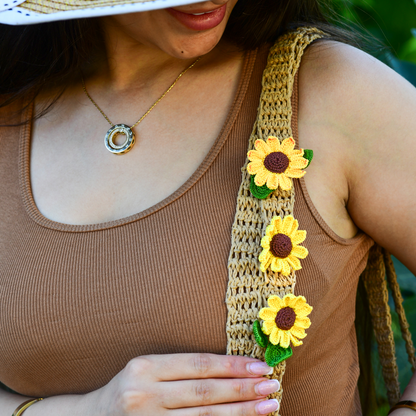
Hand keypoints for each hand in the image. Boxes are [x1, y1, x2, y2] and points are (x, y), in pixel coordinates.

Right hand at [91, 353, 279, 414]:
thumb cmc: (128, 389)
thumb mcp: (148, 369)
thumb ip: (181, 370)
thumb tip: (231, 370)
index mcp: (145, 366)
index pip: (199, 364)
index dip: (232, 366)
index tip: (259, 367)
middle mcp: (143, 393)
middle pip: (204, 391)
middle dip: (242, 389)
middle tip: (271, 386)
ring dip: (239, 412)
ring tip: (267, 406)